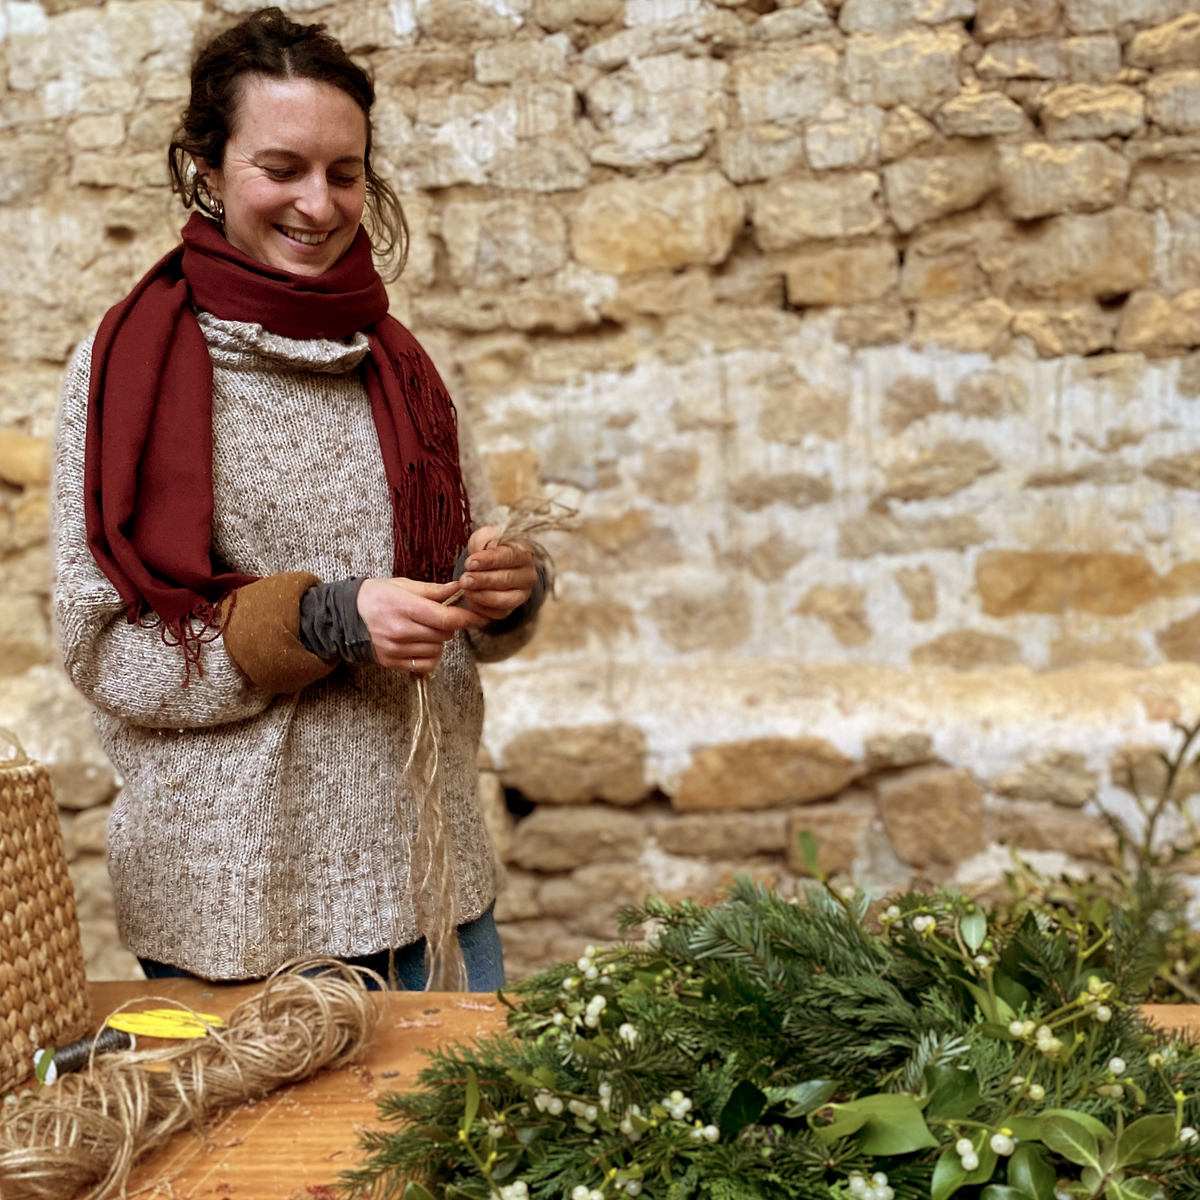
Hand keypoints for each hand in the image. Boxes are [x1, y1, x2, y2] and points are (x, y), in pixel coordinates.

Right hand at [357, 577, 487, 673]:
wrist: (344, 616)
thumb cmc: (375, 596)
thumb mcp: (403, 585)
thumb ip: (433, 591)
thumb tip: (459, 589)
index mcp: (405, 607)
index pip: (446, 618)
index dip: (467, 618)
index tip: (478, 617)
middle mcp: (401, 630)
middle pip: (444, 634)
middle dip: (448, 625)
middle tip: (438, 617)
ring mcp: (396, 649)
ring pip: (437, 649)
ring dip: (438, 640)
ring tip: (424, 629)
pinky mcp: (392, 662)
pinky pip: (426, 664)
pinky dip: (430, 656)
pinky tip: (422, 645)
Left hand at [457, 525, 536, 621]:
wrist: (494, 566)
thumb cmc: (490, 549)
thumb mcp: (486, 537)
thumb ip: (484, 539)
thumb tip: (479, 551)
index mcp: (523, 553)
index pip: (509, 556)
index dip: (489, 560)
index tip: (470, 563)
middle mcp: (527, 575)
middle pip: (507, 579)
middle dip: (483, 581)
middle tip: (464, 580)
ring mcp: (521, 594)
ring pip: (505, 600)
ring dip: (483, 596)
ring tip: (466, 591)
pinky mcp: (511, 609)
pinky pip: (498, 613)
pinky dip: (483, 609)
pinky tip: (471, 601)